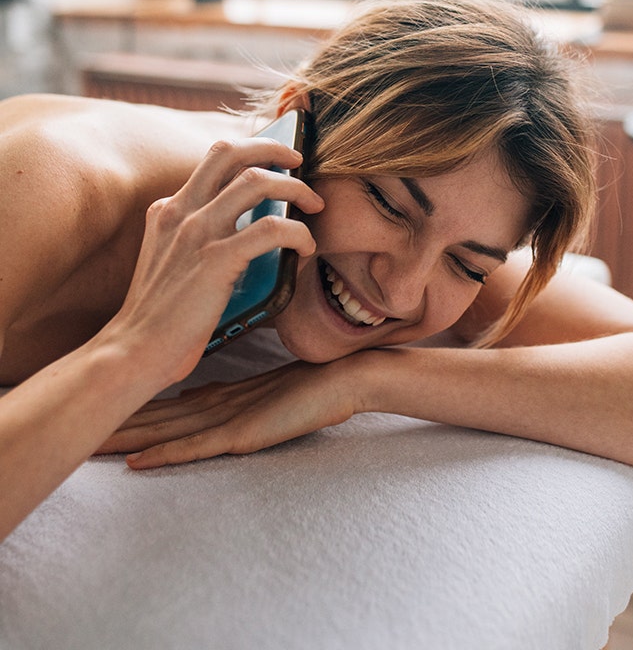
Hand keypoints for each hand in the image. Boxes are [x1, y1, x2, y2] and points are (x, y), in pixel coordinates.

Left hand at [97, 360, 356, 468]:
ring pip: (167, 431)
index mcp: (220, 392)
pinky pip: (195, 448)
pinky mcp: (243, 433)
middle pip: (157, 414)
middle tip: (79, 428)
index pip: (166, 400)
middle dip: (118, 422)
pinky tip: (139, 464)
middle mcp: (215, 402)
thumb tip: (196, 396)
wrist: (343, 379)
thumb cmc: (311, 384)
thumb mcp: (262, 388)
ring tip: (93, 447)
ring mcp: (227, 417)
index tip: (100, 409)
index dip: (132, 405)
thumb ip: (231, 393)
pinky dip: (164, 456)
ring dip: (130, 440)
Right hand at [104, 137, 323, 388]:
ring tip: (314, 205)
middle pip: (230, 153)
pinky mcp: (216, 259)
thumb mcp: (169, 261)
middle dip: (272, 149)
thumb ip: (195, 239)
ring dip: (295, 187)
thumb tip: (249, 231)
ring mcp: (196, 232)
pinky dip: (298, 232)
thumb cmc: (159, 317)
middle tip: (298, 160)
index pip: (213, 161)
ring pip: (256, 181)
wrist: (133, 351)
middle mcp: (180, 211)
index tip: (275, 160)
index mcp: (168, 210)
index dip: (249, 153)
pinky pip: (272, 228)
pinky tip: (306, 247)